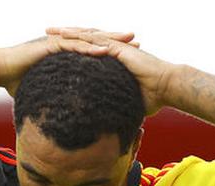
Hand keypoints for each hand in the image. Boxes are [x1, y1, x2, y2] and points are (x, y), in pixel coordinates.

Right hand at [0, 29, 139, 98]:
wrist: (1, 70)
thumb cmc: (18, 80)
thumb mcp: (44, 90)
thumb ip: (55, 98)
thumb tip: (63, 116)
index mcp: (66, 52)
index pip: (93, 49)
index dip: (112, 50)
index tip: (130, 53)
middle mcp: (65, 43)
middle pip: (95, 40)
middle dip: (116, 39)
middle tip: (136, 39)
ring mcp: (58, 43)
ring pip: (88, 39)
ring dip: (107, 39)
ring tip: (126, 41)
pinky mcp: (50, 45)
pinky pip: (72, 45)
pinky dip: (88, 48)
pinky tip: (102, 50)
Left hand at [45, 27, 177, 115]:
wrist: (167, 88)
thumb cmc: (153, 97)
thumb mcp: (128, 102)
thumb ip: (117, 107)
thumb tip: (112, 125)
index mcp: (114, 59)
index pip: (89, 51)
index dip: (74, 48)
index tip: (58, 50)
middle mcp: (113, 49)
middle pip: (84, 39)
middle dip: (65, 36)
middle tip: (48, 33)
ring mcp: (115, 47)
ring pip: (87, 35)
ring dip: (67, 32)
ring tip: (50, 30)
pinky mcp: (118, 48)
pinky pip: (95, 40)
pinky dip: (79, 37)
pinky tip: (65, 35)